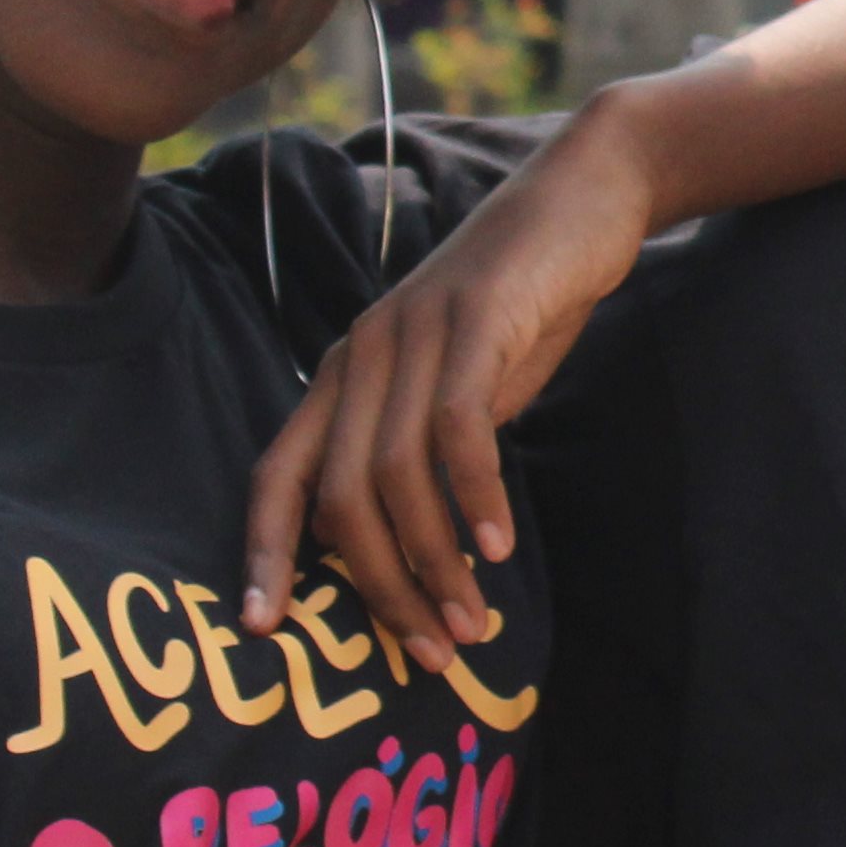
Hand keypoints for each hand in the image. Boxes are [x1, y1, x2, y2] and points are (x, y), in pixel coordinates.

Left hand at [242, 114, 663, 660]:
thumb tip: (419, 540)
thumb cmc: (522, 301)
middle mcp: (363, 354)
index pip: (277, 475)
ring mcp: (416, 334)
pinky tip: (498, 544)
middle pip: (340, 497)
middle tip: (429, 651)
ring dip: (433, 562)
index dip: (263, 553)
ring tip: (470, 620)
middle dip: (379, 588)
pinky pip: (458, 428)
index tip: (264, 627)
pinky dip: (475, 496)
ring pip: (396, 475)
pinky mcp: (476, 321)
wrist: (582, 194)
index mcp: (346, 374)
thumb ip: (428, 447)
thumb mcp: (461, 381)